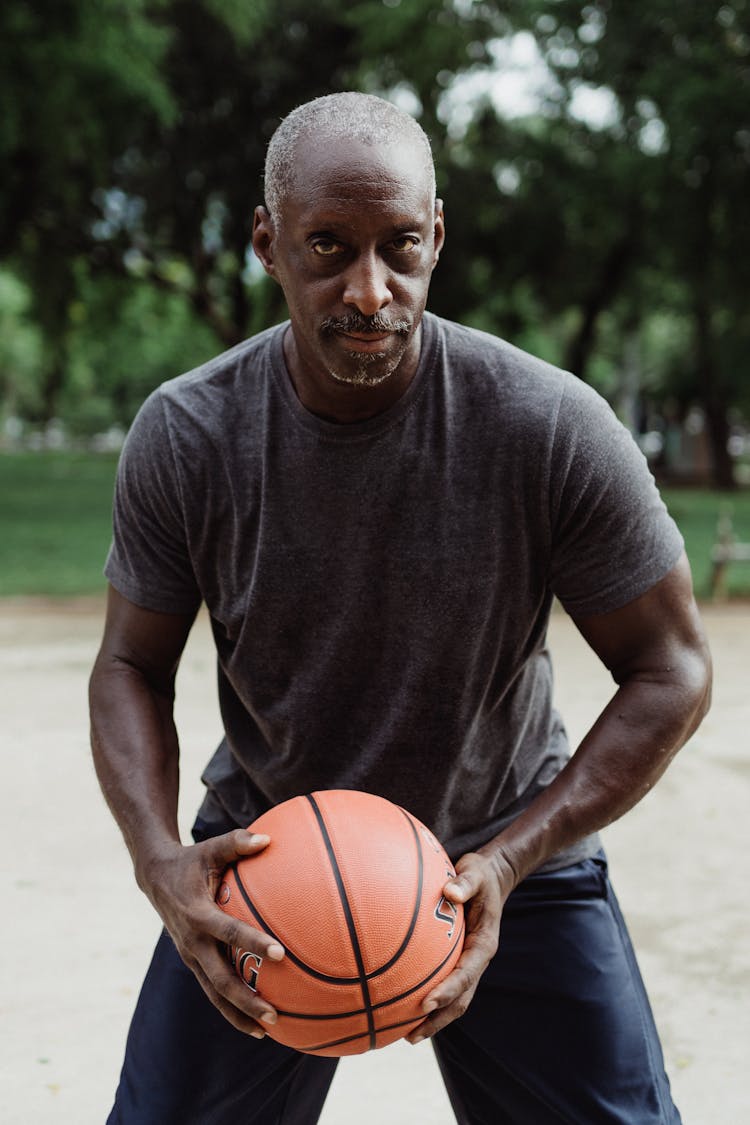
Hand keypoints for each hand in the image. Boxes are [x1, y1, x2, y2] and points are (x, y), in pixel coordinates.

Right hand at [139, 829, 284, 1037]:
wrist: (154, 877)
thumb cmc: (191, 860)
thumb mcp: (211, 847)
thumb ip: (238, 842)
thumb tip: (268, 840)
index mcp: (198, 914)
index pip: (230, 932)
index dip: (254, 943)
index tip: (280, 954)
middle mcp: (192, 942)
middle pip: (220, 979)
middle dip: (246, 1000)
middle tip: (274, 1014)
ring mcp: (191, 956)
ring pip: (214, 993)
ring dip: (238, 1013)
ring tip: (267, 1030)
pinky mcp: (192, 962)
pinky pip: (212, 989)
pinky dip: (230, 1007)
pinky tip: (254, 1019)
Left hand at [406, 849, 512, 1043]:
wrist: (493, 877)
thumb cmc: (480, 875)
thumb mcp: (475, 873)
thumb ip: (465, 883)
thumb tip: (449, 891)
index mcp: (484, 944)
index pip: (466, 974)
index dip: (447, 991)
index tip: (426, 1003)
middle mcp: (477, 960)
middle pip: (461, 999)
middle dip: (438, 1019)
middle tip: (411, 1035)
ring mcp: (468, 962)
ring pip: (454, 999)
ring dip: (433, 1019)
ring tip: (405, 1034)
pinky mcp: (459, 959)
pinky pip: (444, 983)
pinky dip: (427, 998)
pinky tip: (402, 1003)